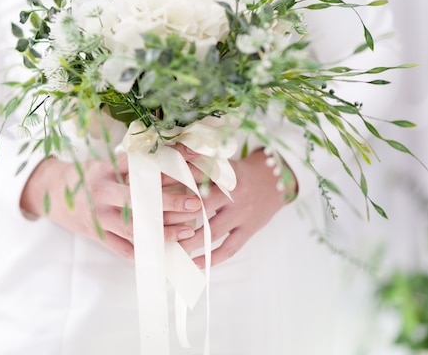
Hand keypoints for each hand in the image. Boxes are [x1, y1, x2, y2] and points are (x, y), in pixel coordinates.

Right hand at [20, 154, 202, 259]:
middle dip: (169, 202)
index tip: (193, 171)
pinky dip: (145, 252)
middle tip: (195, 204)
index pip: (142, 168)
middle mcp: (102, 192)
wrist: (51, 192)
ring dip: (163, 231)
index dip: (169, 169)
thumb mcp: (107, 162)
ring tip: (186, 232)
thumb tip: (176, 155)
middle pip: (139, 199)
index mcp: (107, 168)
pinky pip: (123, 249)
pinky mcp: (97, 235)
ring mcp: (99, 216)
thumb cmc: (89, 175)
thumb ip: (135, 163)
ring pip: (134, 227)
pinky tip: (165, 253)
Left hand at [165, 145, 296, 266]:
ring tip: (169, 249)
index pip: (193, 177)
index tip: (151, 191)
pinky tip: (194, 264)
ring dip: (189, 242)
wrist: (276, 180)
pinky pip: (229, 248)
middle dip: (175, 217)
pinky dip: (211, 258)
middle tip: (155, 226)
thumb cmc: (238, 173)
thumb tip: (166, 166)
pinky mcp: (249, 230)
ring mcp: (242, 214)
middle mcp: (233, 194)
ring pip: (212, 232)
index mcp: (224, 173)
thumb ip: (197, 165)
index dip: (171, 183)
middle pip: (200, 208)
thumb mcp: (221, 163)